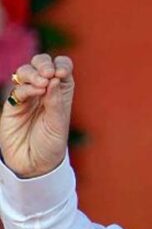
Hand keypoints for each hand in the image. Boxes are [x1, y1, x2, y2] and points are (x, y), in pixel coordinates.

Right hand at [1, 54, 73, 177]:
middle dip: (44, 64)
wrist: (34, 163)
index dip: (62, 65)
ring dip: (33, 73)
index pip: (62, 68)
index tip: (62, 73)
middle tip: (49, 75)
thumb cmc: (51, 145)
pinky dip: (25, 87)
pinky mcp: (13, 104)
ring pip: (26, 72)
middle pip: (42, 65)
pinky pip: (17, 89)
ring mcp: (28, 96)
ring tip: (42, 84)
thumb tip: (54, 78)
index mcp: (61, 93)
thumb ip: (56, 101)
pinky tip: (34, 92)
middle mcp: (45, 91)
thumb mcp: (58, 123)